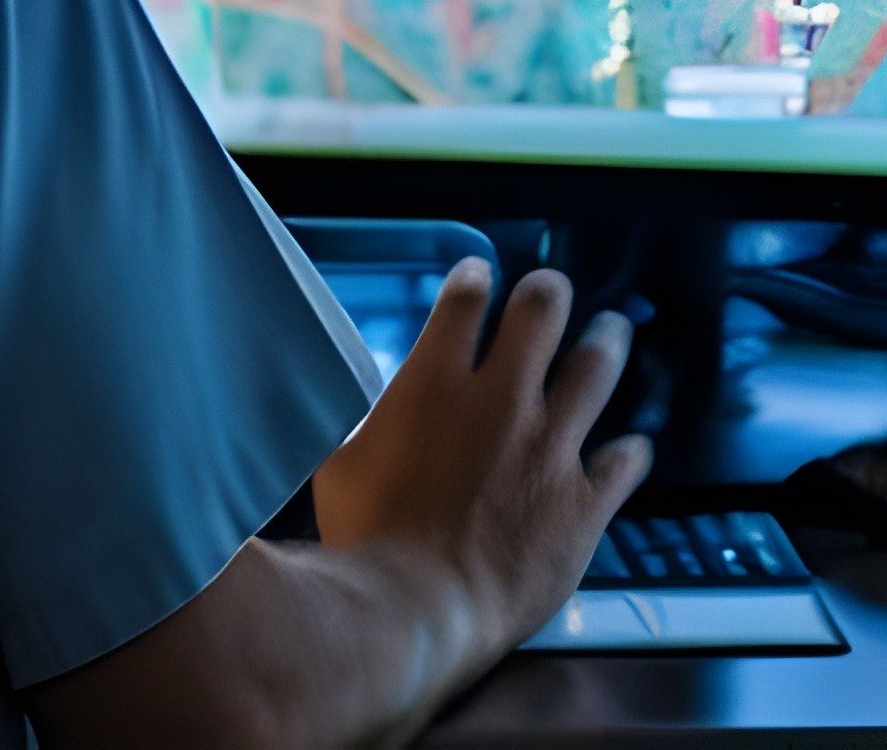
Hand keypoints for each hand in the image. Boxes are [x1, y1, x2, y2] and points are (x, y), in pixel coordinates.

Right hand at [15, 265, 651, 749]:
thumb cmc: (361, 540)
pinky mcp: (586, 502)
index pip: (465, 302)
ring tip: (612, 333)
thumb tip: (257, 374)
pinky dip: (625, 451)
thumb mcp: (325, 457)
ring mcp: (552, 448)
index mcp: (436, 380)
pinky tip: (629, 445)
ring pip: (598, 372)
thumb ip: (318, 408)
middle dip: (548, 296)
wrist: (421, 611)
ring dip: (605, 347)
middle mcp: (502, 400)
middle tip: (550, 291)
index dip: (474, 282)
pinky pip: (623, 462)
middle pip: (543, 314)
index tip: (479, 276)